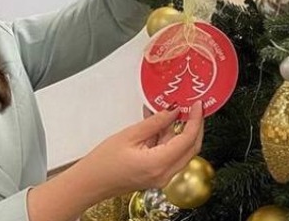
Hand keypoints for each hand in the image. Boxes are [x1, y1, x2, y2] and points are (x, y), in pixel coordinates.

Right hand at [77, 101, 203, 197]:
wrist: (90, 182)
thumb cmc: (103, 163)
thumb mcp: (130, 135)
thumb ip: (156, 122)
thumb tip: (174, 110)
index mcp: (159, 164)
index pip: (188, 140)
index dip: (196, 120)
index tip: (198, 105)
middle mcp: (164, 174)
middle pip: (191, 148)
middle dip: (194, 126)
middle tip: (193, 107)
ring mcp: (161, 177)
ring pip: (181, 151)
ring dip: (179, 131)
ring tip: (170, 111)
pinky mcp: (156, 175)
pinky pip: (170, 155)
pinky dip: (168, 139)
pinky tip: (159, 125)